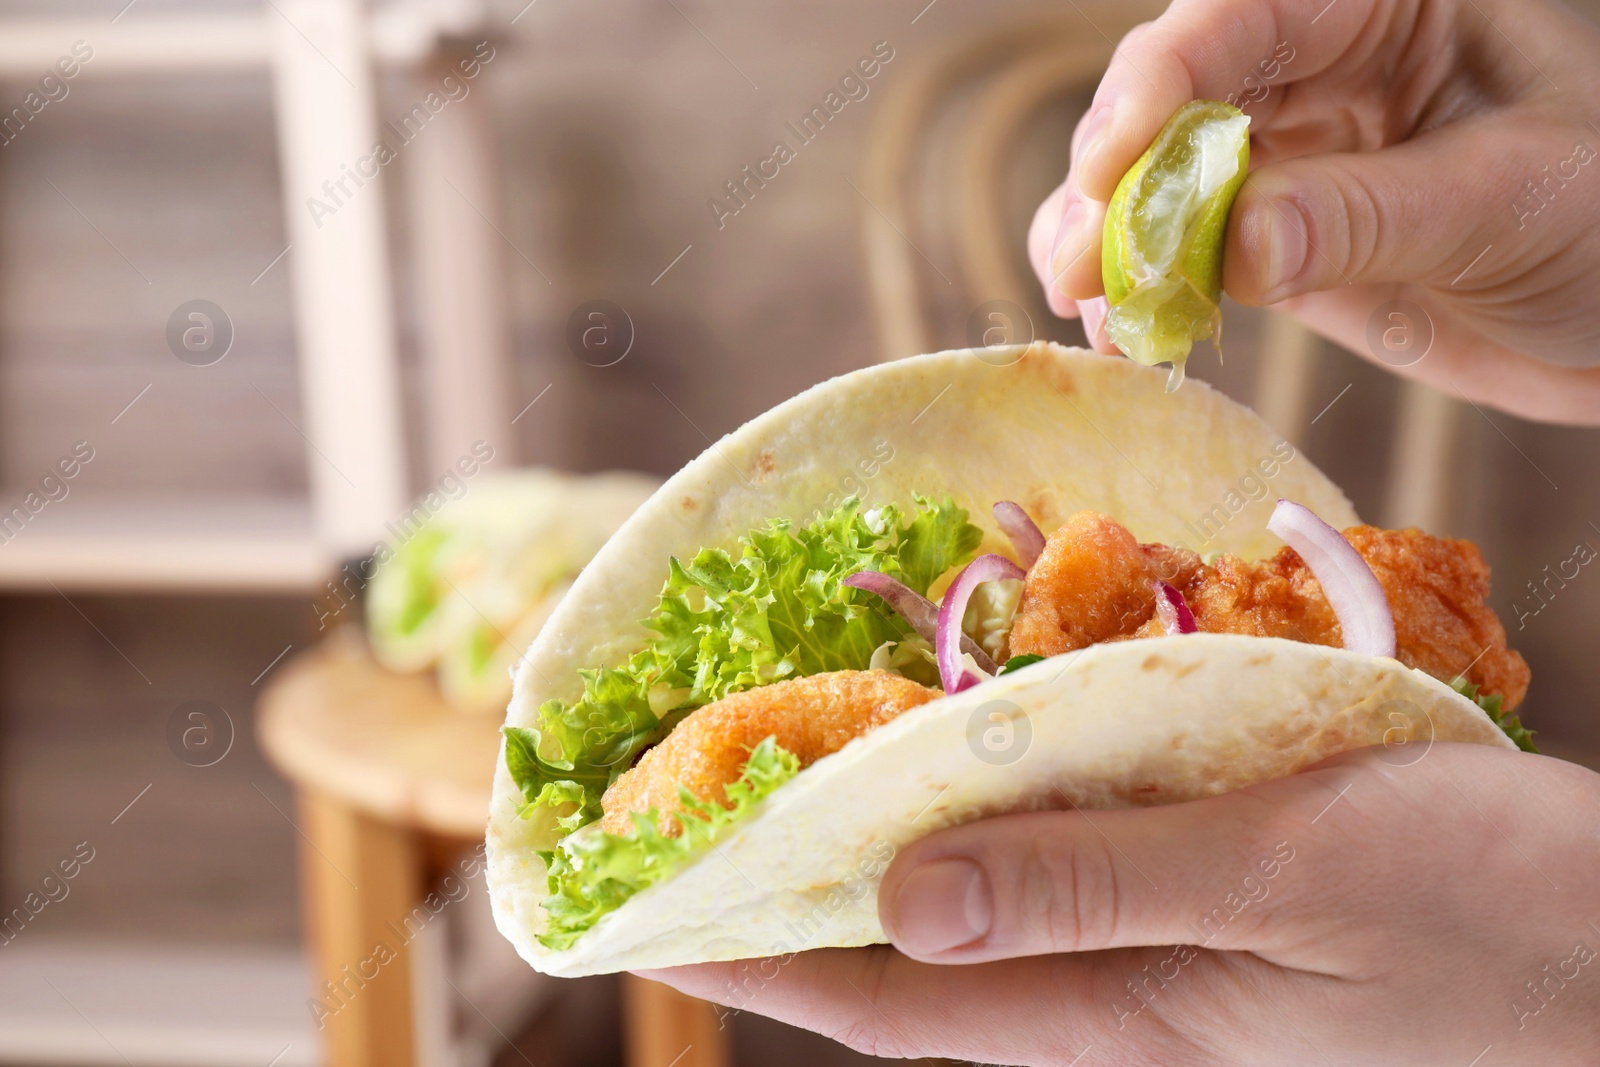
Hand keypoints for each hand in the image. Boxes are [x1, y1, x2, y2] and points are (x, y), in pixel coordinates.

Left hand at [640, 744, 1599, 1064]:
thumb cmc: (1496, 922)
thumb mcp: (1293, 883)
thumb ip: (1097, 888)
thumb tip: (900, 904)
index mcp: (1125, 1015)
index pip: (893, 1004)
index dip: (761, 962)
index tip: (641, 921)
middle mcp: (1122, 992)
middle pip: (916, 956)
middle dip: (795, 900)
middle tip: (689, 828)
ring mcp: (1168, 945)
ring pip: (984, 899)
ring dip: (881, 843)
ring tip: (788, 769)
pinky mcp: (1214, 890)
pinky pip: (1068, 852)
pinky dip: (996, 799)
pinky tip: (965, 742)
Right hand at [1027, 0, 1599, 425]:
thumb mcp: (1506, 202)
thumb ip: (1366, 216)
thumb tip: (1234, 247)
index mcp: (1380, 5)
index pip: (1236, 19)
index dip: (1156, 87)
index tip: (1108, 170)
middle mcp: (1317, 65)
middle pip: (1171, 98)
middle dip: (1114, 179)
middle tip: (1081, 265)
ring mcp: (1288, 155)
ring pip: (1156, 177)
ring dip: (1106, 240)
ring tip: (1088, 306)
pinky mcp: (1274, 239)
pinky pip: (1183, 252)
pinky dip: (1141, 290)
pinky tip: (1120, 331)